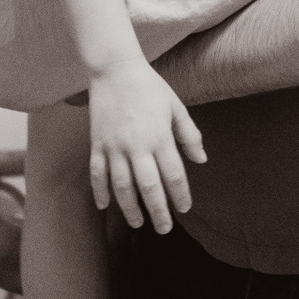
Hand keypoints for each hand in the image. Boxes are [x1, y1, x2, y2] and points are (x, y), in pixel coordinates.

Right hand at [85, 59, 205, 232]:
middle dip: (157, 211)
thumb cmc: (150, 87)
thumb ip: (189, 135)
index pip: (173, 174)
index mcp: (159, 136)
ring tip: (138, 223)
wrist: (115, 70)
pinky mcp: (97, 143)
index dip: (180, 194)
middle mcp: (136, 145)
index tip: (185, 208)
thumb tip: (201, 160)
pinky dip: (100, 191)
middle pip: (148, 187)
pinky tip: (105, 206)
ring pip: (121, 186)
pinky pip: (97, 173)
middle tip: (164, 229)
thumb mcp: (176, 107)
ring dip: (130, 208)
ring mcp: (114, 146)